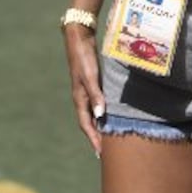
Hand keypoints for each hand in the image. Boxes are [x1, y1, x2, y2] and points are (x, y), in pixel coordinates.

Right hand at [63, 24, 104, 156]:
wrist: (79, 38)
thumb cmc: (84, 57)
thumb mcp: (90, 77)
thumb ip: (95, 95)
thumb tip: (100, 116)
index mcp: (80, 98)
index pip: (86, 124)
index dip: (93, 138)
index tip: (101, 153)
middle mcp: (82, 97)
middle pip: (89, 121)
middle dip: (97, 136)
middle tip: (107, 151)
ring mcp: (86, 90)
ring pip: (93, 113)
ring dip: (100, 124)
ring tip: (110, 136)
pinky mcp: (92, 83)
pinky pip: (98, 102)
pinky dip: (104, 111)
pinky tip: (112, 112)